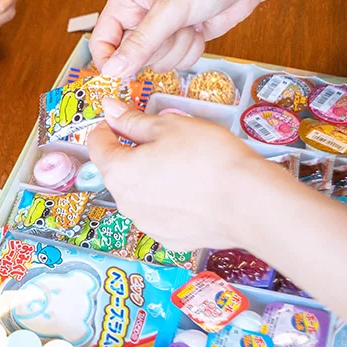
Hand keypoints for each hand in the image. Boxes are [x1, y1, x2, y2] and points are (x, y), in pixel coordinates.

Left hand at [86, 98, 292, 250]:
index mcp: (118, 171)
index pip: (97, 144)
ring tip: (185, 166)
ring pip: (140, 193)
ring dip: (152, 177)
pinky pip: (161, 212)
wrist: (249, 203)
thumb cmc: (210, 159)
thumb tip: (110, 109)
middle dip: (134, 153)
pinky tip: (194, 191)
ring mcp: (146, 223)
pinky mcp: (169, 238)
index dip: (109, 126)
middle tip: (166, 140)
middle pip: (118, 170)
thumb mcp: (169, 125)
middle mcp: (125, 202)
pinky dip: (170, 200)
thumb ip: (133, 119)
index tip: (123, 118)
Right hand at [91, 0, 265, 76]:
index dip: (110, 61)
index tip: (123, 76)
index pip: (102, 41)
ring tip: (190, 23)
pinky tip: (200, 29)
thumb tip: (111, 72)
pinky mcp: (181, 39)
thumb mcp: (170, 9)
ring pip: (157, 62)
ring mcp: (162, 30)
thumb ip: (140, 43)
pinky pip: (178, 62)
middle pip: (131, 57)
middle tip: (173, 28)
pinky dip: (192, 50)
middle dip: (157, 49)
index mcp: (125, 1)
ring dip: (177, 49)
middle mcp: (139, 16)